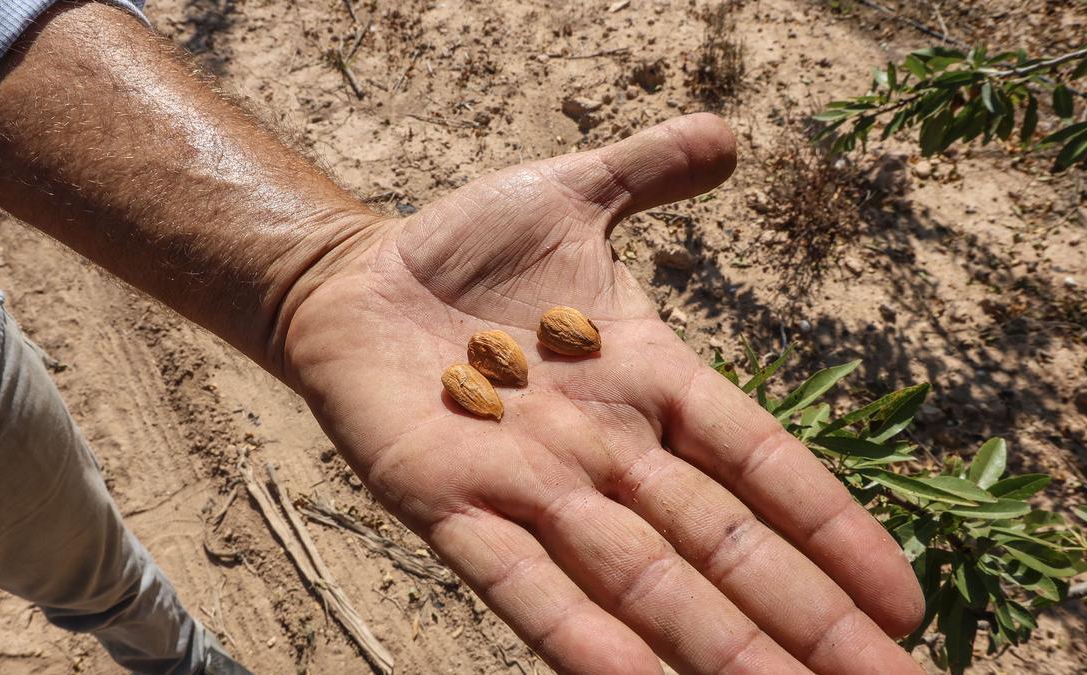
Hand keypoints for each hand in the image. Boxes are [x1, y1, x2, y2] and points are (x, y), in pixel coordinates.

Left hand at [286, 114, 923, 672]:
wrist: (354, 281)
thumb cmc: (464, 250)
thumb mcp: (571, 194)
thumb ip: (649, 169)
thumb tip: (731, 138)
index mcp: (648, 382)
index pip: (761, 464)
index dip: (829, 529)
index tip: (901, 603)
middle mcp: (604, 451)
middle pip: (722, 544)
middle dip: (804, 619)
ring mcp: (528, 486)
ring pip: (639, 579)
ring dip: (715, 646)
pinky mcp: (447, 503)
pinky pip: (522, 584)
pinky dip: (580, 640)